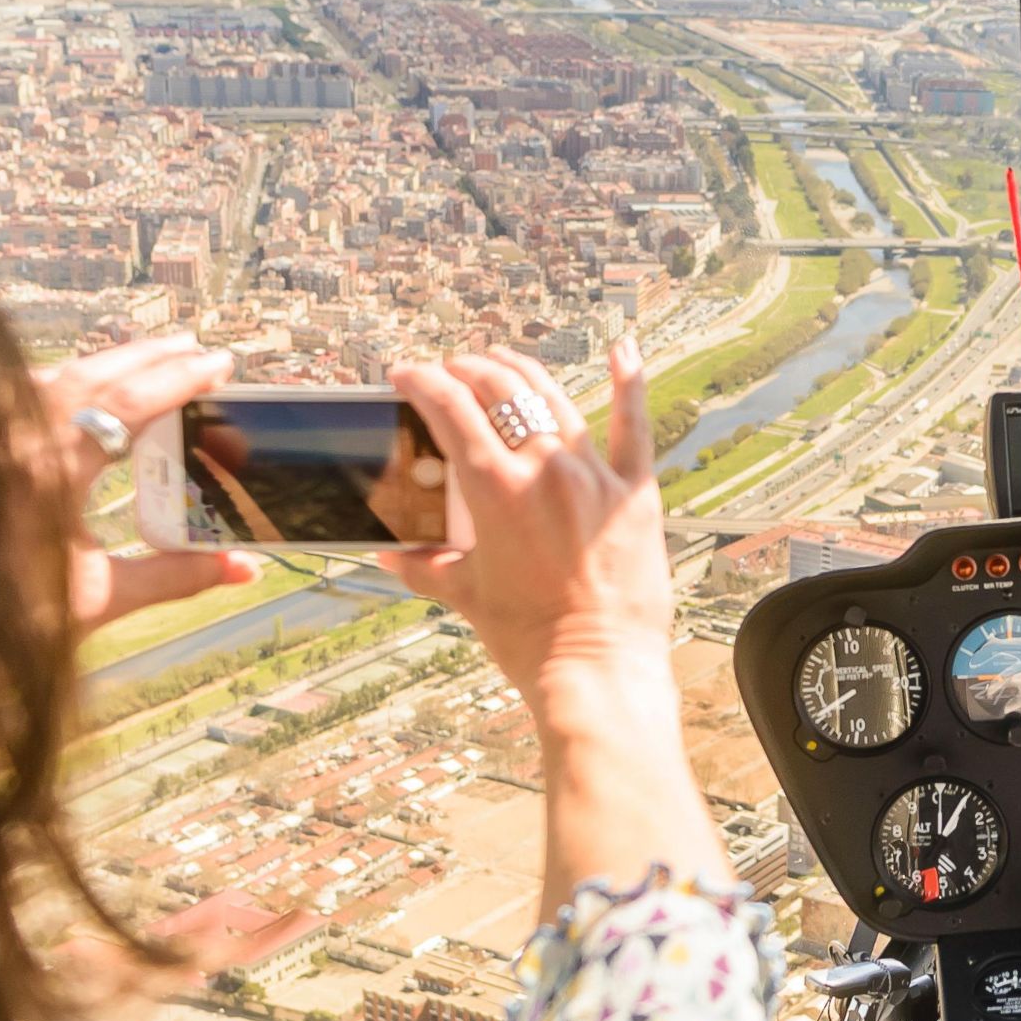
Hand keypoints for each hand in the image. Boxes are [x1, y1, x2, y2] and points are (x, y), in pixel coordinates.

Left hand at [35, 331, 248, 626]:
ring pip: (52, 377)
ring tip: (150, 360)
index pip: (125, 404)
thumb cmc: (14, 620)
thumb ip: (178, 575)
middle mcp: (14, 442)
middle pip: (91, 374)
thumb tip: (245, 567)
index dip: (178, 378)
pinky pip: (19, 392)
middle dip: (149, 356)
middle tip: (195, 348)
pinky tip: (81, 389)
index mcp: (49, 473)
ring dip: (105, 364)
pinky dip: (61, 382)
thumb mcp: (105, 597)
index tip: (219, 365)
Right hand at [382, 338, 728, 912]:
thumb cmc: (527, 639)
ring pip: (553, 398)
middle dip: (466, 370)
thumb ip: (422, 565)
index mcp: (494, 489)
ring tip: (500, 362)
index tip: (406, 374)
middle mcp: (543, 469)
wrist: (597, 669)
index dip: (421, 381)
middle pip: (499, 391)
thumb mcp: (464, 596)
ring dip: (520, 372)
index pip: (449, 409)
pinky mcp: (634, 493)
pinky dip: (628, 383)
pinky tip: (623, 351)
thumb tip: (387, 555)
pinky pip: (634, 426)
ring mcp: (594, 476)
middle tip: (450, 371)